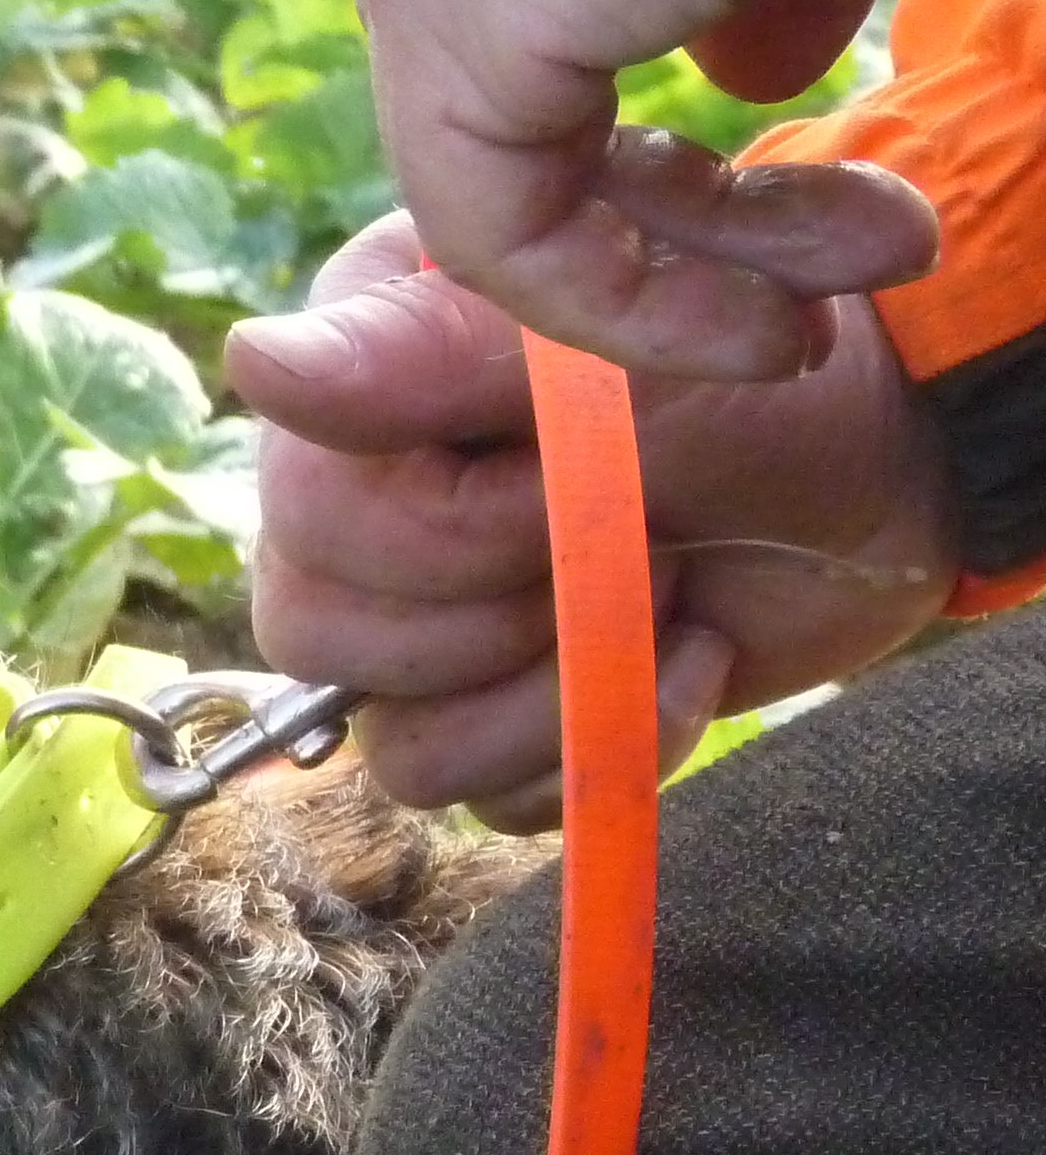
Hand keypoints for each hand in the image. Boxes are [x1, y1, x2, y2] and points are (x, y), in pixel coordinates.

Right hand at [235, 216, 956, 827]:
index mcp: (360, 383)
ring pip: (391, 746)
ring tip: (664, 609)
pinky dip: (596, 752)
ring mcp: (419, 614)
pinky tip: (678, 661)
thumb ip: (428, 357)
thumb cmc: (771, 382)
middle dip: (506, 621)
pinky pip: (475, 798)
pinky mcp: (489, 706)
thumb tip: (253, 363)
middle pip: (318, 638)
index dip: (455, 536)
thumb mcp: (615, 357)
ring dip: (558, 700)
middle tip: (633, 545)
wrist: (900, 475)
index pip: (306, 518)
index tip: (585, 478)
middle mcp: (359, 498)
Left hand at [355, 0, 967, 376]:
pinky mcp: (440, 5)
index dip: (678, 102)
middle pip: (527, 73)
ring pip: (510, 156)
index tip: (818, 183)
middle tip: (874, 257)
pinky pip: (499, 220)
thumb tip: (749, 80)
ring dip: (690, 264)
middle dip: (702, 204)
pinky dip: (624, 306)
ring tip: (841, 305)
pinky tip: (759, 334)